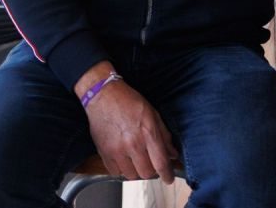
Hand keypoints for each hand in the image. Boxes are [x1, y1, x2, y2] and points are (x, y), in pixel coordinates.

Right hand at [76, 67, 176, 183]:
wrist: (103, 95)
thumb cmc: (129, 101)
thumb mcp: (152, 114)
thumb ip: (163, 135)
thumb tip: (172, 153)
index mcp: (147, 133)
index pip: (161, 162)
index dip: (167, 174)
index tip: (168, 179)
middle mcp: (132, 144)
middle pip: (146, 173)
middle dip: (152, 170)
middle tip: (151, 163)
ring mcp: (117, 150)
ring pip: (131, 175)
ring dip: (136, 170)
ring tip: (136, 159)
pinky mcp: (104, 152)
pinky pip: (115, 172)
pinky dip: (122, 169)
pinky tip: (124, 159)